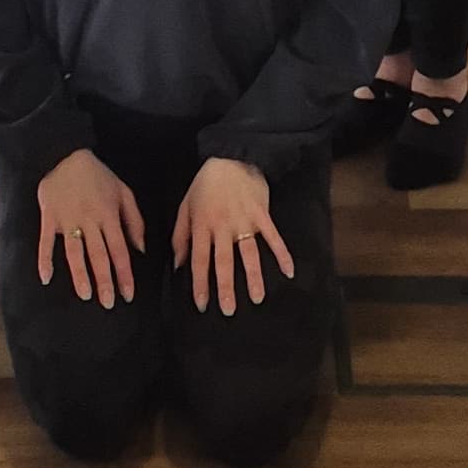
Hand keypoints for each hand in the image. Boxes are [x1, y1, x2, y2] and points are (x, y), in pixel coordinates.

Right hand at [36, 149, 144, 304]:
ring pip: (75, 252)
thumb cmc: (98, 176)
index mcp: (109, 215)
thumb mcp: (123, 192)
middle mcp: (90, 220)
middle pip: (99, 255)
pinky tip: (46, 278)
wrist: (66, 155)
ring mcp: (68, 220)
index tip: (128, 294)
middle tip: (109, 303)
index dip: (124, 274)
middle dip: (105, 281)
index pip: (119, 250)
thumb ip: (134, 220)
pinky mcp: (49, 217)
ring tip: (85, 295)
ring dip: (80, 275)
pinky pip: (46, 242)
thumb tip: (141, 249)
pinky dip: (45, 259)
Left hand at [172, 155, 293, 318]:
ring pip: (249, 254)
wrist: (231, 157)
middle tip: (229, 310)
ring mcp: (244, 220)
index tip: (202, 305)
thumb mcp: (185, 207)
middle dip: (226, 287)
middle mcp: (223, 226)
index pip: (199, 260)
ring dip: (253, 277)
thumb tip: (178, 265)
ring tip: (256, 298)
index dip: (200, 284)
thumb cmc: (205, 185)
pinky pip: (273, 237)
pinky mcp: (262, 214)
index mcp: (202, 225)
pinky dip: (282, 254)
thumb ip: (180, 237)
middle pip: (224, 262)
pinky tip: (289, 271)